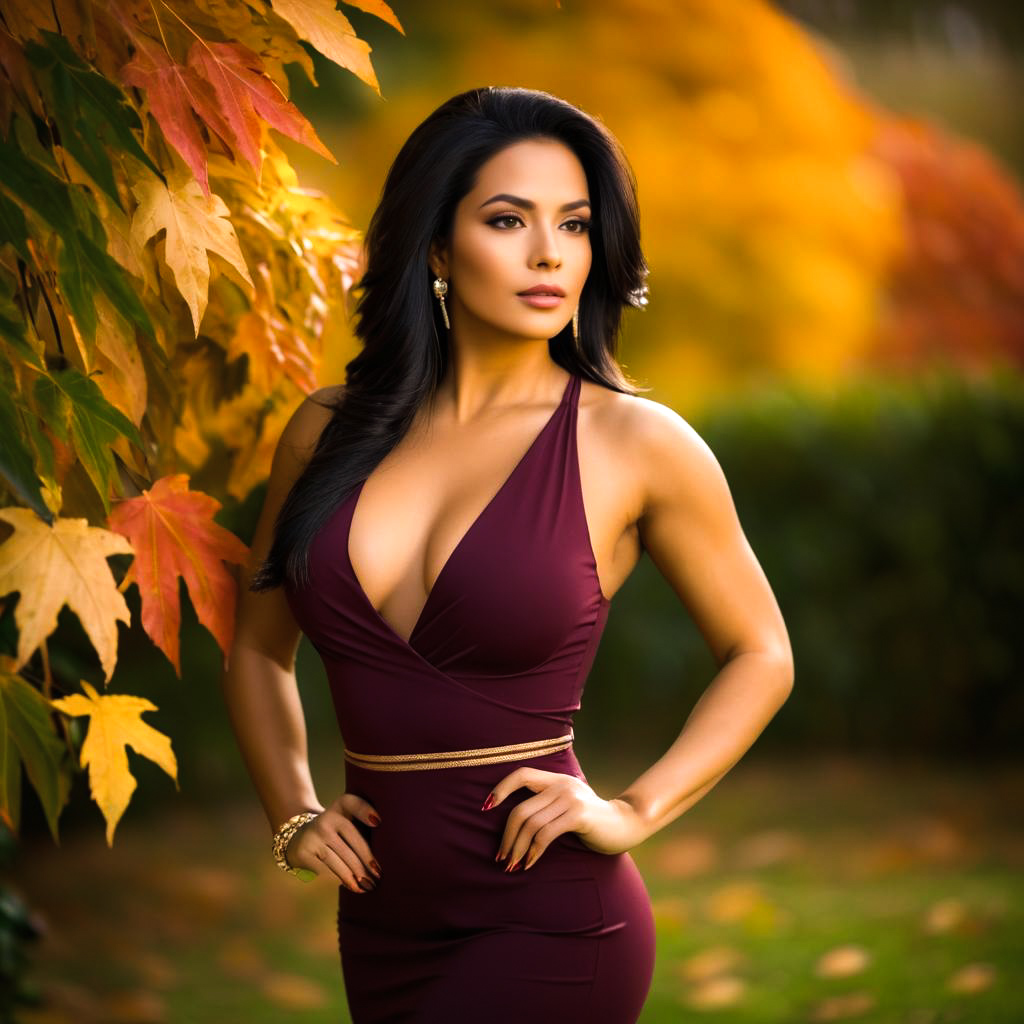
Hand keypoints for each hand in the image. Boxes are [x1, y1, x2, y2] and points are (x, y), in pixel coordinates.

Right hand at [286, 792, 382, 892]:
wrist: (298, 836)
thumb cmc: (335, 831)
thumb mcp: (346, 819)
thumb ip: (363, 826)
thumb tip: (380, 857)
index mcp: (340, 806)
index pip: (353, 804)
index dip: (365, 811)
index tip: (378, 822)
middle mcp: (325, 819)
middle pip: (352, 841)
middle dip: (367, 861)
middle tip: (379, 875)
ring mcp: (313, 836)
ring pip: (340, 861)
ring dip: (356, 876)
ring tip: (369, 886)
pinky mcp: (304, 853)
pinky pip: (327, 871)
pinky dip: (341, 881)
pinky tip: (352, 886)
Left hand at [485, 767, 648, 870]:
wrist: (626, 824)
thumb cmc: (592, 820)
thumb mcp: (567, 805)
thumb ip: (546, 805)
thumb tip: (514, 826)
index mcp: (556, 778)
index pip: (521, 774)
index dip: (501, 789)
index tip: (485, 808)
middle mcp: (561, 784)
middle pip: (520, 809)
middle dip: (506, 836)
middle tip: (501, 857)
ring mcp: (570, 798)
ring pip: (530, 823)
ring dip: (517, 848)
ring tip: (512, 865)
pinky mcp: (578, 815)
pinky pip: (546, 834)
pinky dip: (534, 851)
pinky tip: (530, 864)